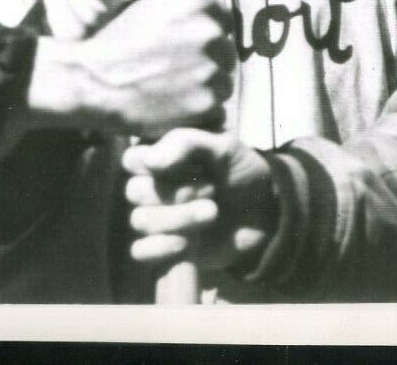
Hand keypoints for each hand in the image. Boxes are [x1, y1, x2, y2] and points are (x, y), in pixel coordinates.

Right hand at [27, 0, 235, 135]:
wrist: (92, 80)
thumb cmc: (118, 42)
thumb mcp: (151, 6)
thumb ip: (186, 5)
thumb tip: (214, 11)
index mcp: (199, 3)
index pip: (223, 22)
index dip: (205, 38)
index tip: (185, 49)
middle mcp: (210, 32)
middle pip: (226, 53)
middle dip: (208, 63)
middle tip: (175, 73)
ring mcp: (210, 68)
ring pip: (224, 82)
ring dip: (205, 89)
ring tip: (172, 91)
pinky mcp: (206, 102)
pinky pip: (217, 110)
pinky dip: (198, 113)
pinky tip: (172, 107)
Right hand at [122, 129, 277, 273]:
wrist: (265, 210)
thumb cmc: (239, 170)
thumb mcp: (223, 146)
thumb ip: (186, 143)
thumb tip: (150, 160)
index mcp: (160, 157)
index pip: (132, 159)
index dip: (154, 163)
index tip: (190, 164)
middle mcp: (151, 187)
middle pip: (135, 191)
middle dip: (174, 192)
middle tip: (211, 188)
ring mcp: (156, 218)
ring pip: (140, 220)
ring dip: (176, 218)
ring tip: (212, 212)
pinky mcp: (163, 248)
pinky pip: (141, 252)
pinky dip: (160, 248)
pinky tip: (187, 244)